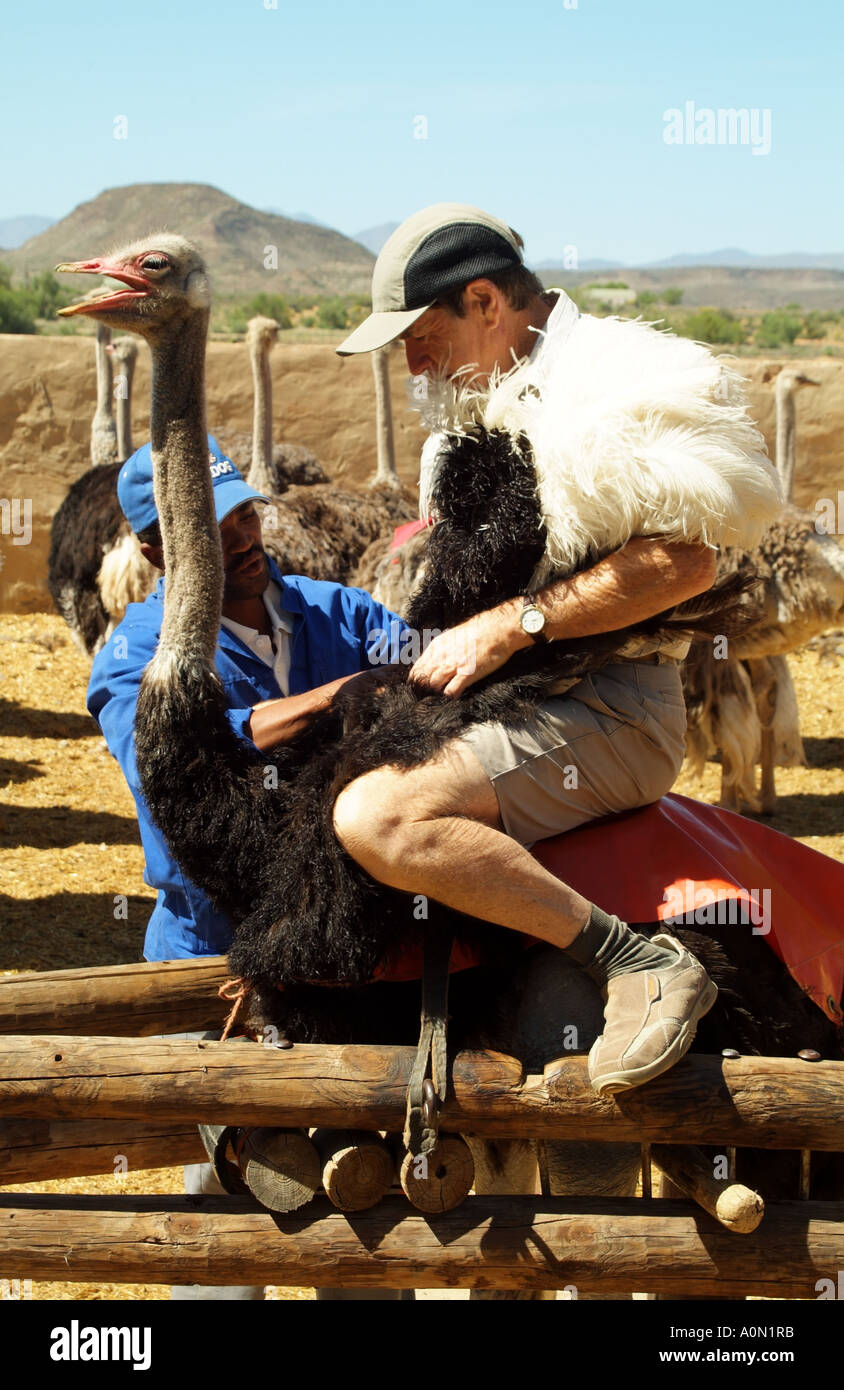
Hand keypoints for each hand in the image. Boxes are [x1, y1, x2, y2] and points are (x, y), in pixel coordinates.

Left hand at [408, 602, 526, 696]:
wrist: (496, 629)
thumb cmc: (478, 631)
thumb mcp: (452, 636)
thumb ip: (442, 649)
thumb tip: (434, 660)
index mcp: (437, 647)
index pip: (417, 669)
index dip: (416, 680)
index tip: (420, 687)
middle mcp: (442, 656)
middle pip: (422, 679)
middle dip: (424, 689)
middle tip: (428, 695)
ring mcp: (454, 666)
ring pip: (433, 685)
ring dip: (437, 692)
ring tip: (441, 695)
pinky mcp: (467, 674)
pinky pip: (451, 691)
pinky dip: (450, 695)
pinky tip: (454, 694)